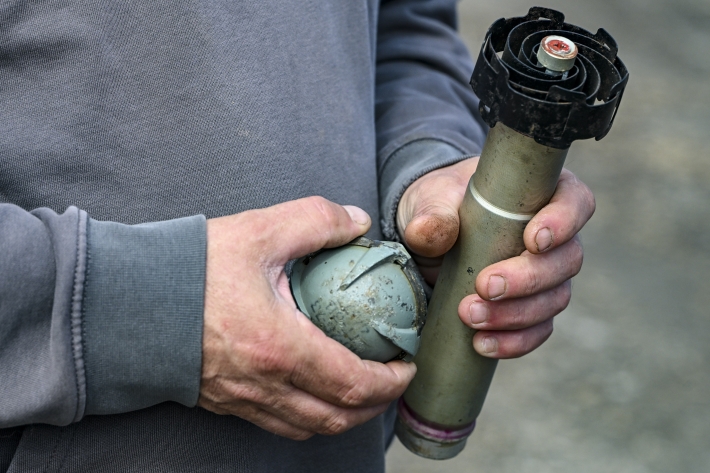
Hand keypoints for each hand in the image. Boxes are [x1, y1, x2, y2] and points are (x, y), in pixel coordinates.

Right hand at [199, 197, 415, 439]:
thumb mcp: (260, 231)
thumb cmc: (189, 268)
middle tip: (392, 381)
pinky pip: (278, 424)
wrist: (125, 300)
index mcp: (279, 347)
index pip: (353, 383)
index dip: (390, 381)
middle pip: (338, 418)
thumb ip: (316, 221)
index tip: (407, 366)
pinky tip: (314, 395)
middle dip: (376, 405)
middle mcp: (264, 384)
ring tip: (361, 391)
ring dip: (344, 416)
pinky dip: (309, 417)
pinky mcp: (224, 400)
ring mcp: (242, 398)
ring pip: (309, 428)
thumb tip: (357, 222)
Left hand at [397, 157, 594, 358]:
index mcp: (543, 194)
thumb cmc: (441, 204)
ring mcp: (547, 275)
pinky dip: (513, 341)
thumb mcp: (431, 199)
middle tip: (486, 286)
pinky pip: (536, 330)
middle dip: (527, 279)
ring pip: (554, 300)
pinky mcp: (530, 307)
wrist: (429, 238)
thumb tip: (427, 232)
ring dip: (515, 315)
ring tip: (471, 317)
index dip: (563, 222)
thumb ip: (432, 212)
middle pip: (565, 261)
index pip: (574, 202)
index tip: (533, 240)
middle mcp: (556, 236)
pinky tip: (482, 344)